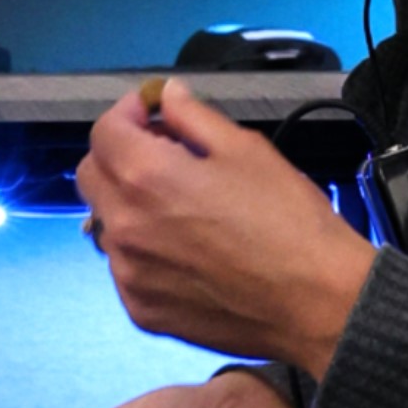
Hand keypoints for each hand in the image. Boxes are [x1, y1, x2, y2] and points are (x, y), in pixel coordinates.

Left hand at [76, 80, 376, 370]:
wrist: (316, 303)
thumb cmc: (289, 222)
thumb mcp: (247, 150)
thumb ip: (193, 118)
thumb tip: (167, 97)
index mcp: (145, 177)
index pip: (104, 132)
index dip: (127, 114)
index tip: (152, 114)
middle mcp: (124, 226)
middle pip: (91, 176)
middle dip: (118, 155)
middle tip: (163, 155)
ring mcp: (128, 274)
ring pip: (107, 224)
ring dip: (129, 205)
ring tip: (180, 209)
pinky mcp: (141, 310)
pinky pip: (125, 268)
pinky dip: (143, 251)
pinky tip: (186, 252)